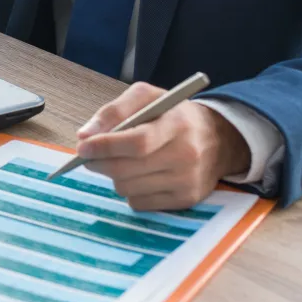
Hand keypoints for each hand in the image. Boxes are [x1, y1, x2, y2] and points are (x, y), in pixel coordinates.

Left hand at [76, 82, 250, 210]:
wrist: (219, 139)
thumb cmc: (173, 115)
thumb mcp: (147, 98)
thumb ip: (114, 111)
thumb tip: (84, 135)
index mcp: (176, 124)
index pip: (136, 142)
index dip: (105, 146)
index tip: (83, 147)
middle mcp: (185, 155)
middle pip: (126, 170)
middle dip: (99, 163)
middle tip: (89, 155)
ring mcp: (186, 182)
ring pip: (127, 189)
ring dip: (114, 176)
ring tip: (122, 161)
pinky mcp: (185, 201)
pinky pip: (139, 203)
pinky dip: (130, 191)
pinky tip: (139, 176)